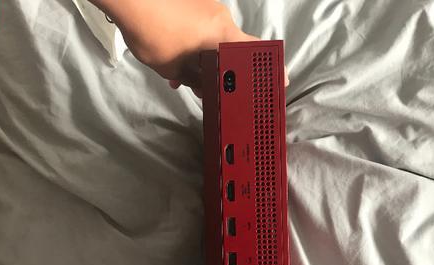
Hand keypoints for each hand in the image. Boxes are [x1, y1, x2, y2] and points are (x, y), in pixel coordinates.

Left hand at [89, 0, 264, 94]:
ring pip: (211, 39)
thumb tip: (203, 87)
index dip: (270, 69)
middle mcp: (221, 18)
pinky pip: (200, 27)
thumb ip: (193, 79)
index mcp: (224, 34)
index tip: (279, 81)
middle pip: (230, 49)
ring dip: (200, 59)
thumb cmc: (154, 33)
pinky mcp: (193, 2)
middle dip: (218, 71)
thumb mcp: (173, 68)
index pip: (256, 53)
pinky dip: (191, 43)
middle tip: (202, 88)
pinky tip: (172, 55)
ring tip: (177, 74)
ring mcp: (207, 7)